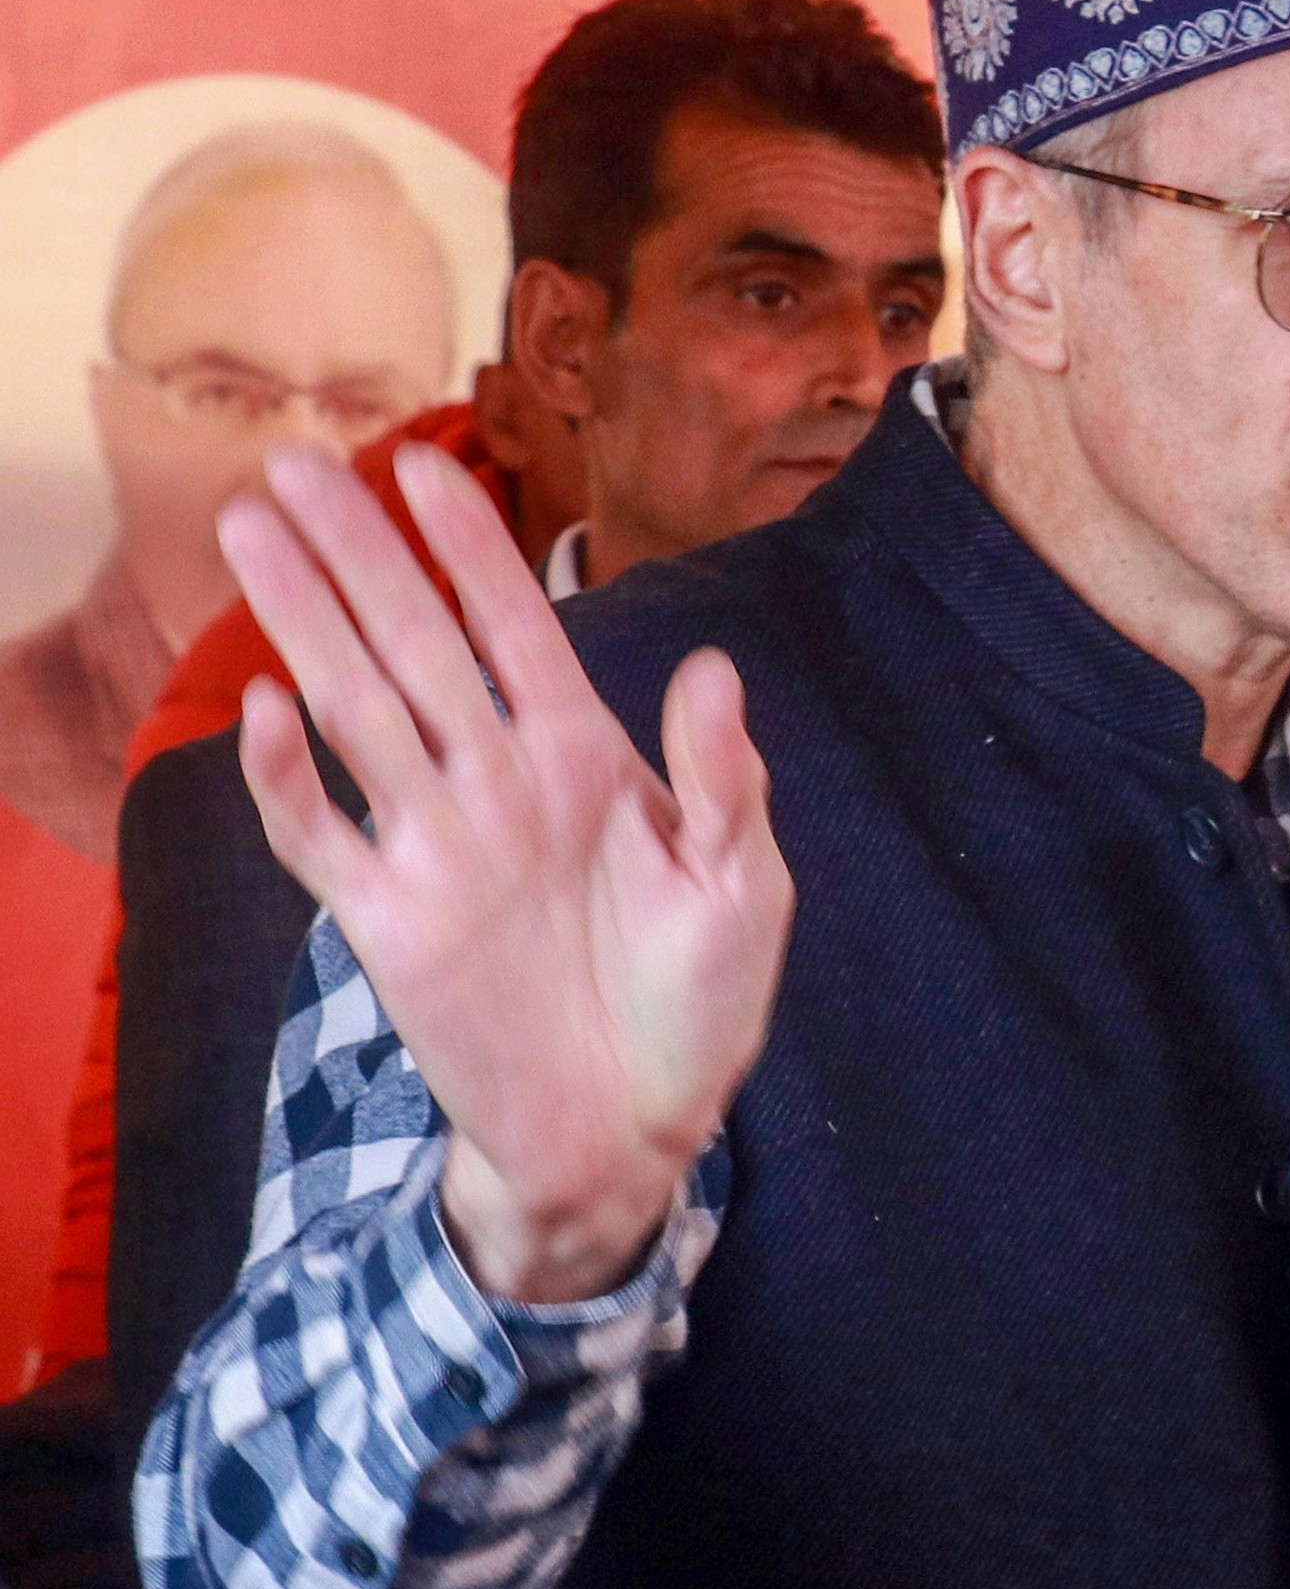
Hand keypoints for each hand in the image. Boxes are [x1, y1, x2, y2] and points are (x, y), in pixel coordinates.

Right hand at [223, 447, 791, 1303]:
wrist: (637, 1126)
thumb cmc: (701, 1002)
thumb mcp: (740, 886)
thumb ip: (724, 780)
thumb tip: (712, 668)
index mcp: (586, 760)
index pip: (515, 628)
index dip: (471, 548)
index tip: (423, 463)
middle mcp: (499, 783)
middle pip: (415, 644)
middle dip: (358, 553)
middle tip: (293, 462)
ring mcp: (438, 844)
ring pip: (355, 710)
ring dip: (303, 624)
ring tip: (250, 532)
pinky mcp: (390, 919)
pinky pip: (322, 835)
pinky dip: (287, 778)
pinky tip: (264, 710)